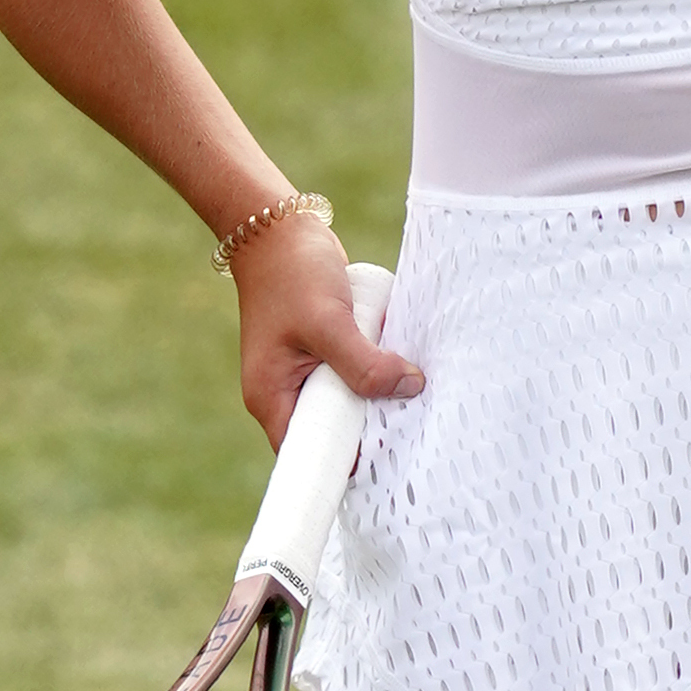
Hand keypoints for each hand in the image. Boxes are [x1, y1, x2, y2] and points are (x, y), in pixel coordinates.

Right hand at [233, 203, 420, 438]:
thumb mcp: (329, 321)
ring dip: (378, 398)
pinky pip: (353, 375)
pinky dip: (376, 372)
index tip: (392, 458)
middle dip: (370, 429)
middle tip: (417, 428)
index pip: (310, 452)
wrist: (279, 229)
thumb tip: (410, 388)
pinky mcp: (323, 352)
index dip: (347, 460)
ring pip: (348, 401)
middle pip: (332, 431)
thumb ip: (364, 362)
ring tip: (419, 400)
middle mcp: (285, 392)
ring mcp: (304, 372)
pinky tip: (407, 369)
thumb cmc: (293, 275)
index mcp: (272, 397)